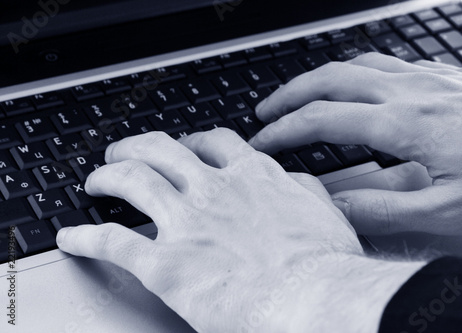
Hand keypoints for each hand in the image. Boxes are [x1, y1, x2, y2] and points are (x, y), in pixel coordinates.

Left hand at [56, 130, 413, 332]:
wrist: (315, 299)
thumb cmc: (325, 266)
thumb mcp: (325, 213)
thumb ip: (304, 191)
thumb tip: (297, 184)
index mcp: (252, 178)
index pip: (213, 143)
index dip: (192, 141)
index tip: (184, 146)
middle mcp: (213, 191)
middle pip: (161, 150)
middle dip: (137, 147)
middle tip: (124, 154)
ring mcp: (186, 223)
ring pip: (131, 181)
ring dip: (107, 177)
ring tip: (95, 182)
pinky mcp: (164, 264)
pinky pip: (112, 241)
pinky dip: (86, 236)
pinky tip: (73, 237)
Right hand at [250, 52, 461, 236]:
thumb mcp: (449, 213)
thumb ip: (384, 210)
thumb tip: (336, 206)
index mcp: (406, 124)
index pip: (323, 120)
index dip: (284, 131)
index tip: (263, 143)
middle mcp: (414, 92)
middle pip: (332, 78)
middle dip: (290, 94)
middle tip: (267, 111)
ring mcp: (433, 79)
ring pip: (359, 63)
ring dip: (321, 78)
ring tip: (303, 96)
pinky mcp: (450, 77)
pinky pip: (390, 64)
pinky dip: (359, 74)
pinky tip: (361, 90)